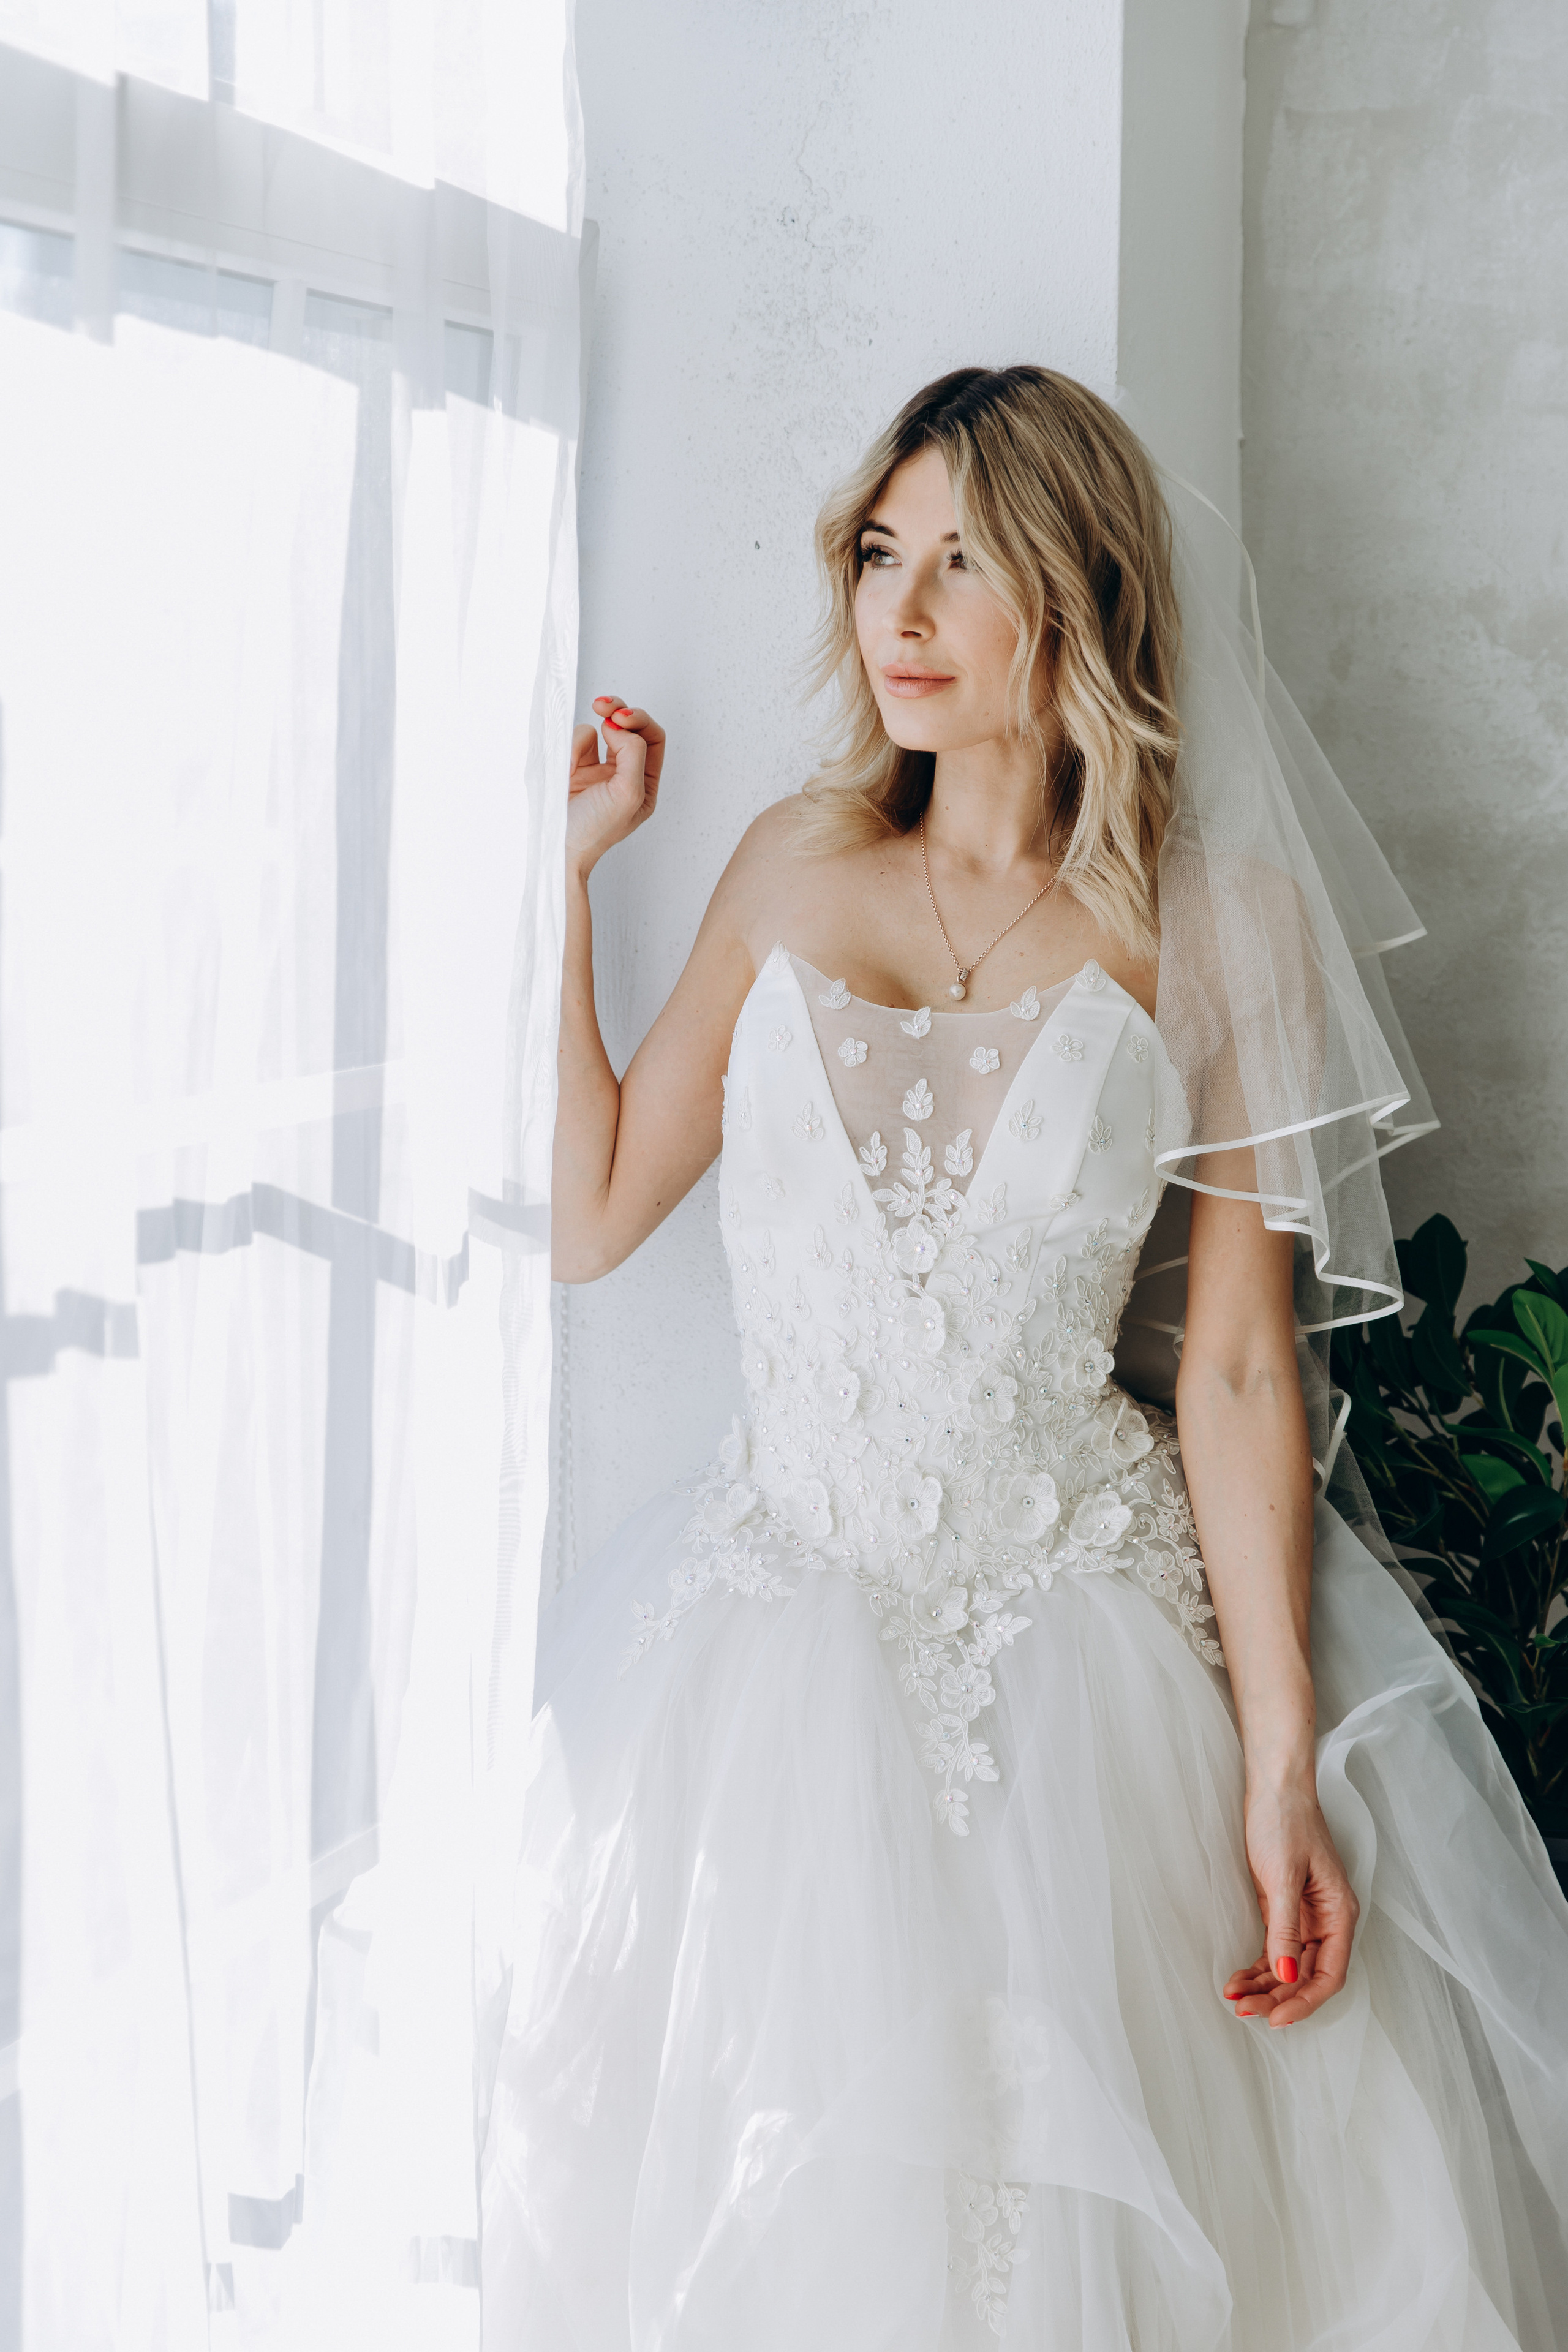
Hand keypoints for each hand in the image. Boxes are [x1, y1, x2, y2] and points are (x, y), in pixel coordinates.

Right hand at [566, 694, 665, 877]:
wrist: (556, 846)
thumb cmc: (594, 830)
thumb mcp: (628, 794)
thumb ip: (633, 754)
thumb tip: (618, 727)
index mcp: (646, 784)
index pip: (653, 739)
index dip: (639, 722)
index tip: (620, 719)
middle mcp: (626, 775)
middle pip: (630, 728)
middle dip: (618, 711)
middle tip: (602, 704)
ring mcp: (600, 771)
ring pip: (600, 730)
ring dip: (587, 735)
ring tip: (575, 754)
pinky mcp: (575, 769)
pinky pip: (577, 742)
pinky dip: (570, 748)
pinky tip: (566, 768)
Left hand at [1224, 1779, 1358, 2026]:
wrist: (1273, 1785)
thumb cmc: (1284, 1821)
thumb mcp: (1283, 1876)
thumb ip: (1285, 1928)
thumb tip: (1284, 1976)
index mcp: (1340, 1914)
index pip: (1329, 1975)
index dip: (1304, 2002)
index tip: (1275, 2019)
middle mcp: (1327, 1921)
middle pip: (1306, 1975)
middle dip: (1277, 1997)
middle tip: (1243, 2011)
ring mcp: (1306, 1916)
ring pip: (1288, 1966)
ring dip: (1264, 1986)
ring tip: (1233, 1998)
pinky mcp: (1284, 1908)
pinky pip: (1275, 1948)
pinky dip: (1258, 1966)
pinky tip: (1238, 1978)